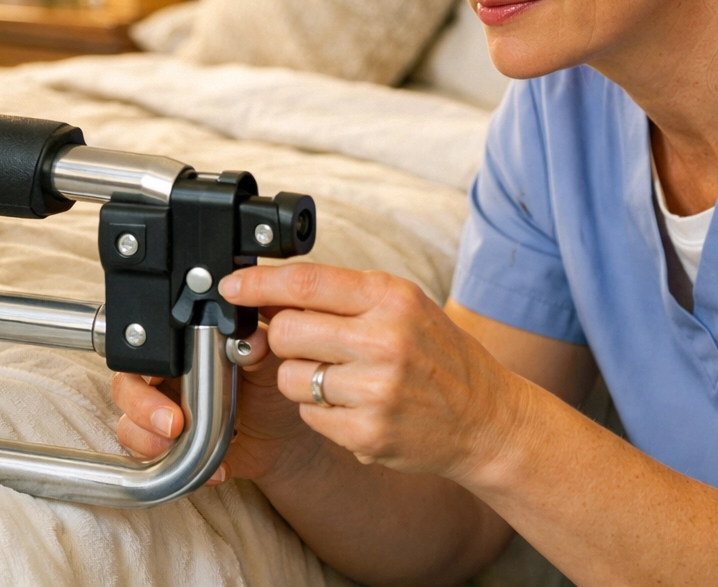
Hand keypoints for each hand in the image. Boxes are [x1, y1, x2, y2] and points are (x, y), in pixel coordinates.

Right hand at [112, 319, 322, 482]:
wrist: (283, 434)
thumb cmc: (273, 388)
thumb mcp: (270, 362)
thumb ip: (257, 346)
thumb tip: (252, 340)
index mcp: (187, 349)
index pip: (148, 347)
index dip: (146, 363)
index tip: (169, 380)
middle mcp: (168, 380)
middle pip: (126, 385)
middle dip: (140, 407)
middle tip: (172, 424)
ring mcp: (165, 416)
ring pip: (129, 425)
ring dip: (147, 440)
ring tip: (179, 445)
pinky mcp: (170, 450)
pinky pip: (152, 461)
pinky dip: (178, 469)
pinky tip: (214, 468)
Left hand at [217, 263, 521, 481]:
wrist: (486, 417)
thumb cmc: (438, 354)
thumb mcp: (404, 305)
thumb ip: (345, 296)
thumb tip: (273, 293)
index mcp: (391, 297)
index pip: (305, 283)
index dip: (257, 284)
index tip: (230, 286)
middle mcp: (385, 339)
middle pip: (285, 331)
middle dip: (282, 336)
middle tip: (303, 342)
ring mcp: (376, 390)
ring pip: (290, 378)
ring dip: (303, 378)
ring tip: (341, 378)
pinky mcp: (367, 434)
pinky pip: (309, 416)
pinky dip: (322, 411)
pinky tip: (356, 406)